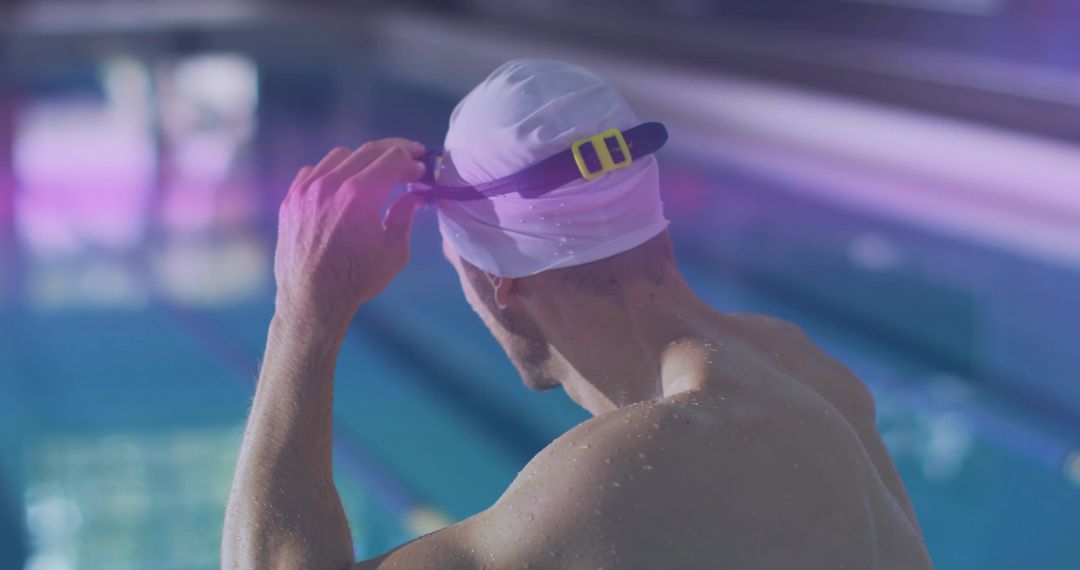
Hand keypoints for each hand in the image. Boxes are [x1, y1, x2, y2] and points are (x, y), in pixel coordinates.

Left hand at [273, 138, 426, 335]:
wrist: (312, 299)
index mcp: (360, 195)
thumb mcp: (394, 251)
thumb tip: (416, 195)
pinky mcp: (291, 198)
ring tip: (375, 173)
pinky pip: (314, 171)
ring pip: (340, 156)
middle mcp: (331, 185)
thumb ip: (405, 215)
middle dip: (394, 152)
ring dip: (363, 160)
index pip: (393, 159)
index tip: (421, 169)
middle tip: (410, 158)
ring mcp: (307, 190)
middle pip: (369, 151)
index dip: (412, 161)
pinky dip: (333, 171)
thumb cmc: (357, 279)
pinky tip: (343, 185)